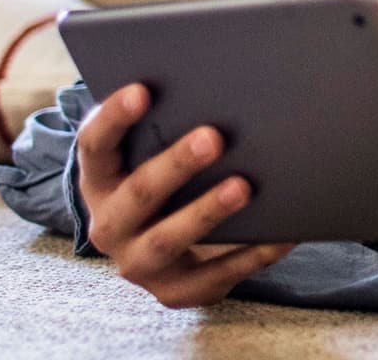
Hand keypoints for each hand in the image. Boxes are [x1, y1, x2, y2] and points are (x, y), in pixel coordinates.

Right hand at [75, 83, 293, 307]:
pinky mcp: (175, 292)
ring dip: (206, 211)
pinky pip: (214, 275)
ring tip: (243, 186)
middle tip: (213, 137)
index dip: (114, 118)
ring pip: (168, 240)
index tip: (142, 90)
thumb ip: (167, 123)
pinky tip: (282, 234)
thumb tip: (217, 84)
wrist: (163, 251)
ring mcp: (139, 264)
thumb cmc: (165, 180)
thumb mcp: (151, 154)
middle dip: (175, 165)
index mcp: (100, 180)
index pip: (95, 146)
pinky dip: (250, 255)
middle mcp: (109, 226)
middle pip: (138, 194)